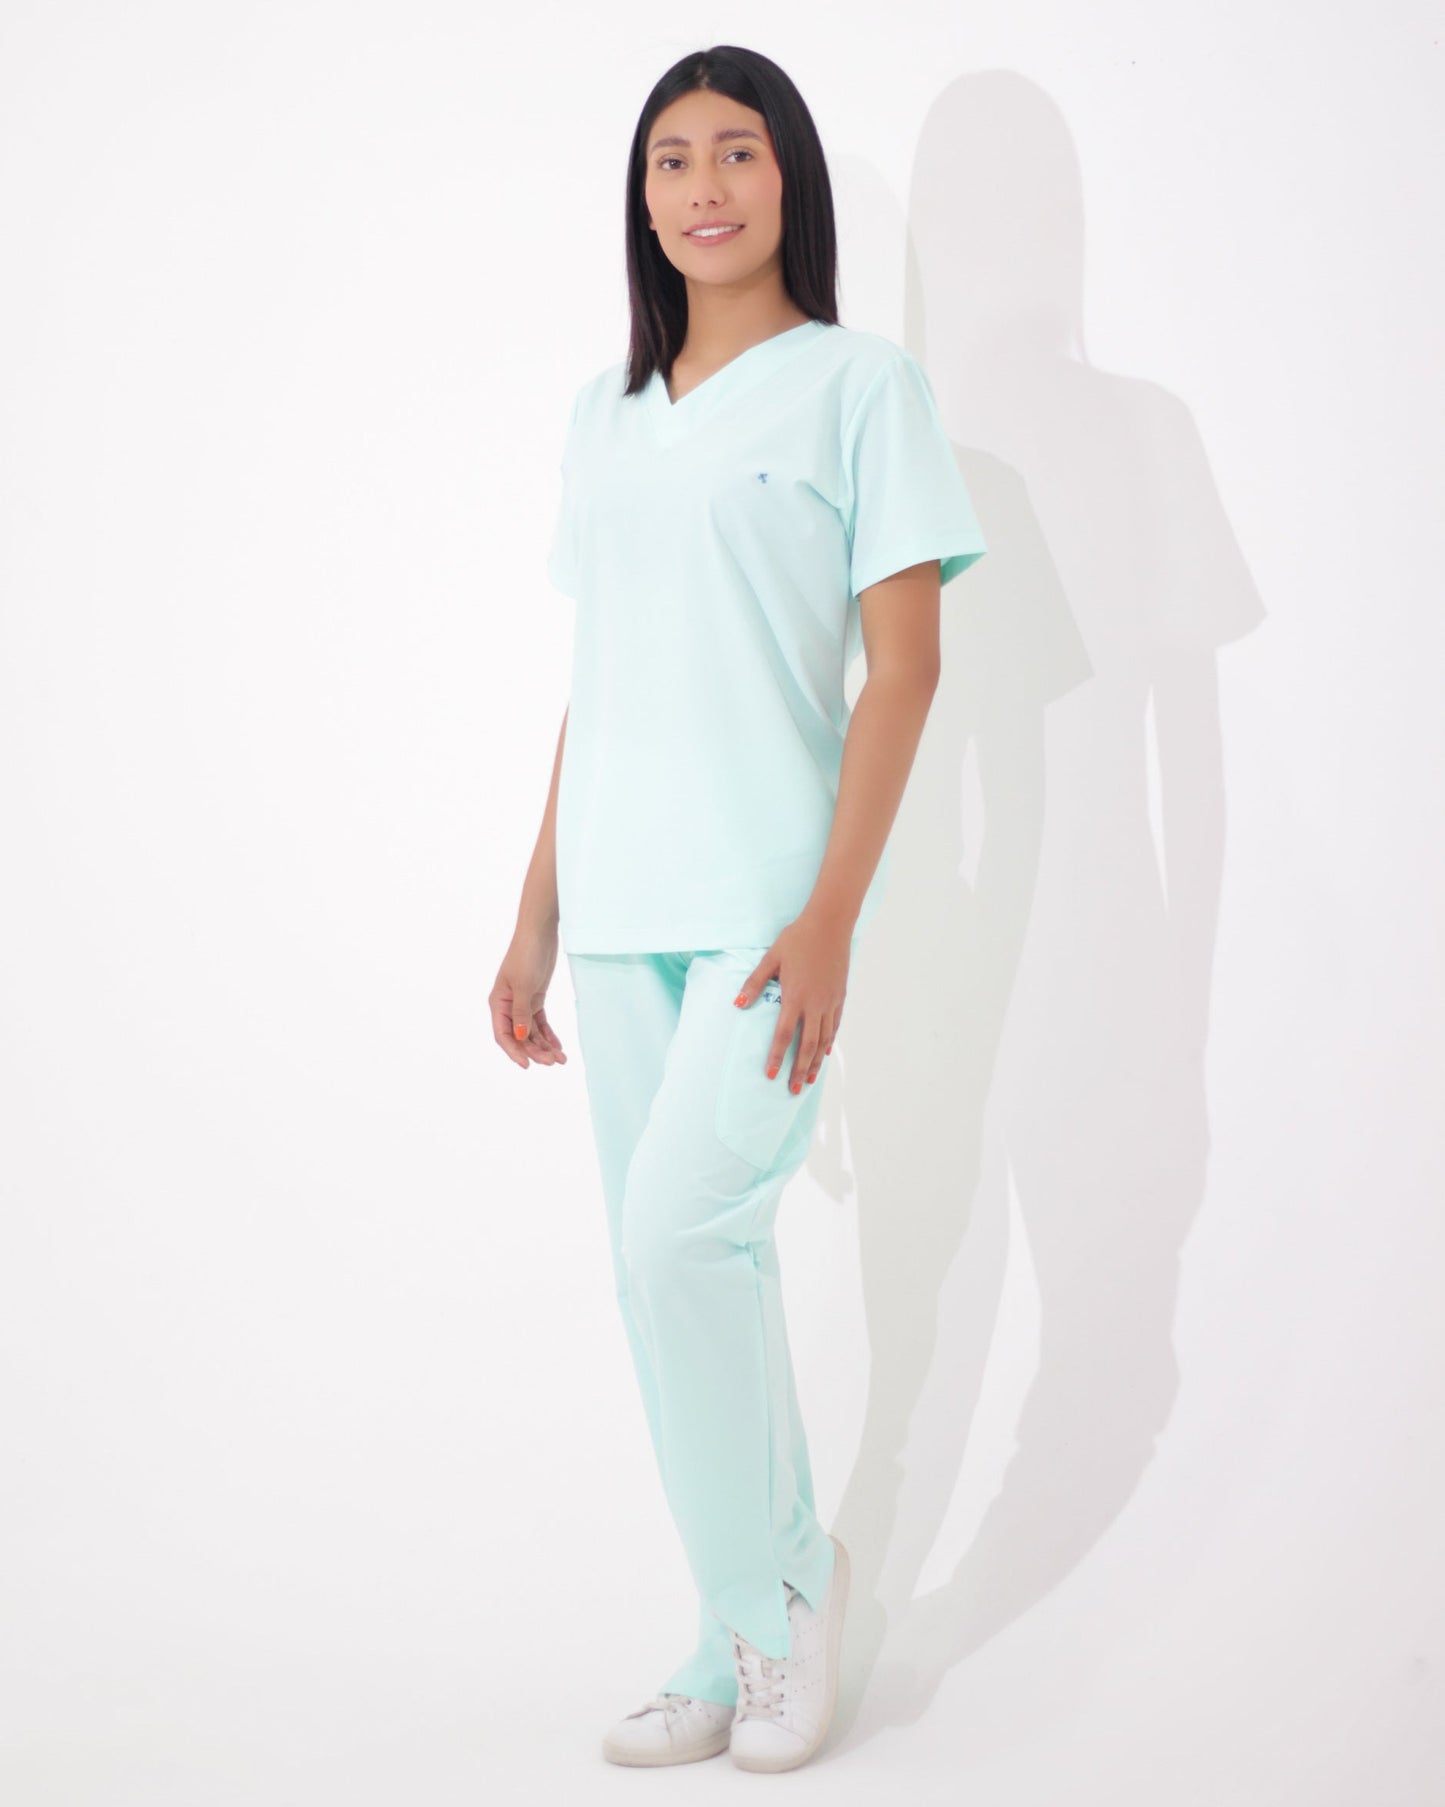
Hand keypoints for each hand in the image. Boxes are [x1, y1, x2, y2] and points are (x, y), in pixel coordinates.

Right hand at [491, 930, 567, 1069]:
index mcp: (498, 1003)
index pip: (503, 1035)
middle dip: (535, 1051)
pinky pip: (540, 1022)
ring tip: (561, 1058)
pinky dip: (549, 1034)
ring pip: (531, 1032)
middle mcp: (508, 1006)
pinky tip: (558, 1046)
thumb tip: (521, 1037)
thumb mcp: (523, 985)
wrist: (540, 933)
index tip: (528, 1065)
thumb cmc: (527, 955)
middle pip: (520, 1036)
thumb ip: (521, 1012)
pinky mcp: (535, 998)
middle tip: (553, 1061)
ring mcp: (522, 1002)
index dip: (514, 1052)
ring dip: (544, 1045)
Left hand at [733, 908, 851, 1092]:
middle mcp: (814, 1004)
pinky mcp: (840, 997)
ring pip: (824, 1040)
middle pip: (807, 1045)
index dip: (777, 1057)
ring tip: (809, 1080)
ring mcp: (830, 1002)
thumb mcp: (771, 958)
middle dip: (799, 1070)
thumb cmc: (797, 939)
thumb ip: (754, 983)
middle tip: (793, 1090)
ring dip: (815, 1062)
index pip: (784, 1035)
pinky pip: (835, 1026)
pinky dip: (829, 1042)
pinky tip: (825, 1053)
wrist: (830, 925)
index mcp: (794, 997)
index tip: (771, 1075)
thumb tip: (738, 1004)